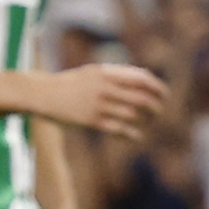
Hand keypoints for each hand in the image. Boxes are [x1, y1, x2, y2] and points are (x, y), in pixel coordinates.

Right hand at [34, 61, 170, 137]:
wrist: (43, 93)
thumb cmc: (71, 83)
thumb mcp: (93, 71)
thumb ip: (117, 74)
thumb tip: (144, 77)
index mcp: (107, 72)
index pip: (142, 78)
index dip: (157, 87)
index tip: (164, 95)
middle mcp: (105, 87)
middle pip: (142, 98)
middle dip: (156, 107)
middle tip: (159, 111)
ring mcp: (98, 105)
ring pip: (133, 114)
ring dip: (145, 120)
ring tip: (148, 122)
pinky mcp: (91, 121)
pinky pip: (119, 129)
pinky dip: (132, 134)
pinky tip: (137, 136)